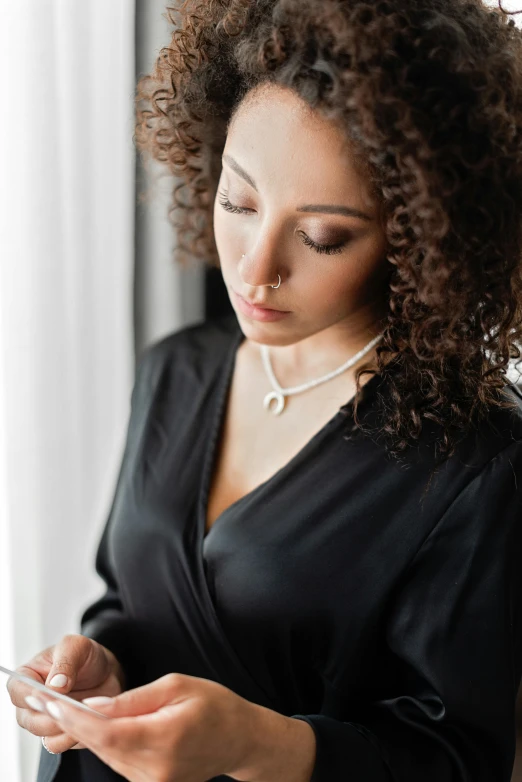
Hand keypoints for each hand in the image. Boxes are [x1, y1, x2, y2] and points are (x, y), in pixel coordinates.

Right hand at [6, 633, 124, 752]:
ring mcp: (44, 722)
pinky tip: (90, 722)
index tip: (51, 695)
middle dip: (53, 716)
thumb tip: (55, 685)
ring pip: (46, 736)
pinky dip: (76, 736)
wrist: (106, 672)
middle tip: (75, 707)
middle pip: (30, 720)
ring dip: (68, 728)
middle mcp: (30, 704)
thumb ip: (65, 662)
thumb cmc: (85, 656)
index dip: (32, 696)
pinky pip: (62, 745)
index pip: (18, 690)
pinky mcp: (60, 735)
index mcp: (27, 677)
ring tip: (87, 713)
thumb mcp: (77, 647)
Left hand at [36, 672, 258, 781]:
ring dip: (88, 735)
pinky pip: (120, 764)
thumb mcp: (176, 686)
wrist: (240, 739)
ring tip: (67, 711)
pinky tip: (99, 726)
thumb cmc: (214, 705)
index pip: (108, 733)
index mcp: (165, 738)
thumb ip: (133, 699)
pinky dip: (106, 745)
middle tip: (49, 702)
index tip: (53, 703)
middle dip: (74, 725)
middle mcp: (156, 769)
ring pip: (108, 757)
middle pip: (103, 748)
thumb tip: (94, 706)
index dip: (76, 720)